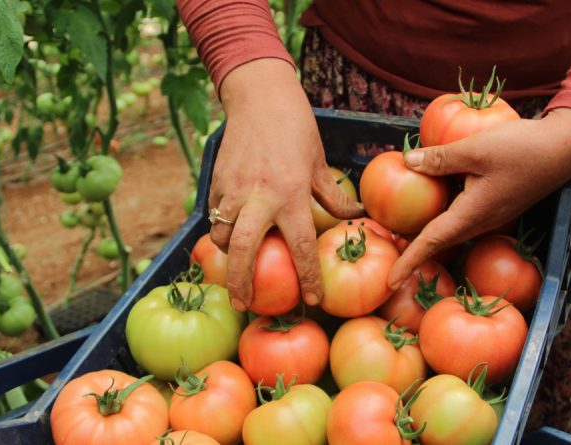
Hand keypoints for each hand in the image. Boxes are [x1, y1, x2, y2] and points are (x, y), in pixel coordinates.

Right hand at [212, 59, 362, 310]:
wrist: (260, 98)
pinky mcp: (216, 183)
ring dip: (226, 257)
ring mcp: (233, 191)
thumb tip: (355, 219)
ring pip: (221, 236)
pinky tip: (227, 236)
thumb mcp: (319, 163)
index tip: (311, 300)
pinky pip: (215, 216)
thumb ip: (332, 196)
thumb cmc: (296, 130)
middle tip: (244, 306)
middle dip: (241, 283)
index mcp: (291, 195)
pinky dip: (220, 229)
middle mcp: (260, 198)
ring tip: (234, 271)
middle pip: (244, 251)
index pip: (300, 247)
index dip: (308, 278)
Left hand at [387, 108, 570, 287]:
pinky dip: (439, 210)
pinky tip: (427, 193)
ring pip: (448, 226)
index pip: (431, 243)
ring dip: (424, 231)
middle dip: (410, 250)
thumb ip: (439, 158)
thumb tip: (406, 162)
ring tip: (396, 228)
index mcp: (471, 215)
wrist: (564, 147)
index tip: (389, 282)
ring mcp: (488, 214)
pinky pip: (459, 212)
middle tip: (383, 249)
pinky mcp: (493, 203)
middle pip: (437, 239)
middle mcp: (479, 222)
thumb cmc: (522, 149)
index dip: (409, 262)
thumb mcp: (475, 149)